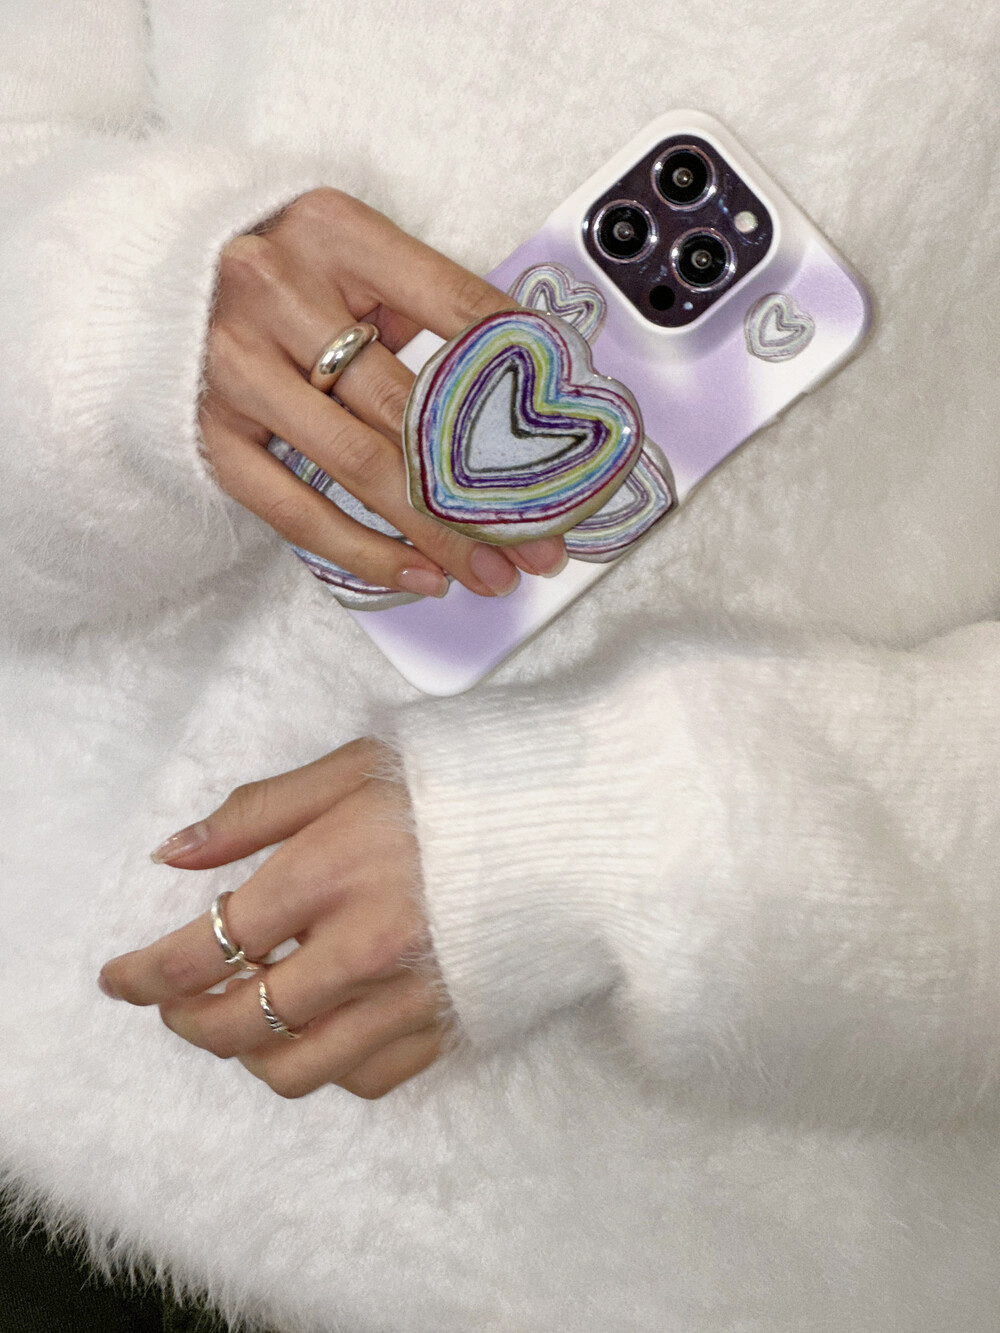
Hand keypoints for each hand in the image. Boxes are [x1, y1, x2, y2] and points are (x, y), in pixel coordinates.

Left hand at [99, 740, 449, 1100]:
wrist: (582, 821)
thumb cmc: (466, 781)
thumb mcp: (357, 766)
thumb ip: (259, 811)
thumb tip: (174, 852)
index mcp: (334, 871)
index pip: (208, 945)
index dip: (146, 973)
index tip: (120, 979)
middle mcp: (365, 948)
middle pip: (239, 1024)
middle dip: (185, 1019)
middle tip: (176, 999)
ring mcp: (410, 998)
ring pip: (294, 1069)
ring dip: (247, 1052)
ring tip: (243, 1014)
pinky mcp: (450, 1026)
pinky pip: (365, 1079)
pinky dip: (325, 1062)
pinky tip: (322, 1022)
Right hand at [202, 188, 566, 597]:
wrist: (154, 280)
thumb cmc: (277, 269)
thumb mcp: (346, 249)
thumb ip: (417, 300)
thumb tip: (520, 379)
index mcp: (334, 233)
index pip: (454, 302)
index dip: (522, 368)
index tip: (571, 425)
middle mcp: (277, 294)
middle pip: (408, 407)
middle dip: (485, 487)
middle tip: (542, 538)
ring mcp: (236, 370)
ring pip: (359, 467)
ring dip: (436, 534)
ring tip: (493, 572)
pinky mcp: (211, 435)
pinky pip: (297, 512)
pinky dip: (366, 554)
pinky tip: (420, 577)